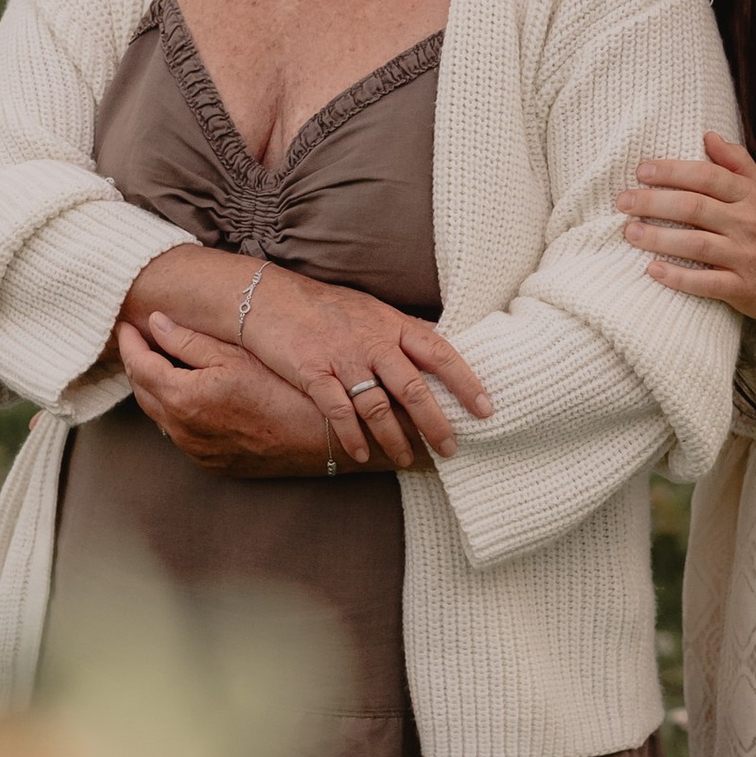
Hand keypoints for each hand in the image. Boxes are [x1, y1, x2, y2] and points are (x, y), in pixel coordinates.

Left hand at [116, 318, 335, 474]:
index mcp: (184, 398)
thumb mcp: (237, 355)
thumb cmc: (286, 390)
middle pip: (143, 393)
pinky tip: (190, 396)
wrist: (323, 437)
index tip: (125, 325)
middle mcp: (183, 432)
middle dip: (137, 365)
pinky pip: (181, 436)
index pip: (139, 366)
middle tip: (139, 340)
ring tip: (162, 364)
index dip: (129, 342)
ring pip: (160, 417)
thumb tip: (155, 323)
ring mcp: (197, 453)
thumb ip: (189, 340)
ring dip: (156, 390)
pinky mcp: (214, 465)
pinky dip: (176, 413)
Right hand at [233, 263, 491, 469]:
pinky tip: (362, 455)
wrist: (269, 297)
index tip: (486, 408)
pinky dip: (352, 436)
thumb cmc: (326, 306)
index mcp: (392, 324)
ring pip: (378, 405)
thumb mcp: (372, 310)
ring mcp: (343, 357)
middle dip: (435, 422)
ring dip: (395, 437)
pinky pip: (338, 412)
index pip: (440, 352)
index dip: (466, 381)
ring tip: (408, 459)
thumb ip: (403, 331)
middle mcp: (373, 341)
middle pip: (413, 387)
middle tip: (451, 448)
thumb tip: (441, 343)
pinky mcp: (313, 372)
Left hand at [617, 129, 755, 322]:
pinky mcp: (743, 289)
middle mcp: (749, 224)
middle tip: (623, 201)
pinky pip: (705, 283)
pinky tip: (652, 270)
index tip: (641, 171)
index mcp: (750, 196)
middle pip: (695, 208)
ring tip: (630, 232)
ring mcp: (746, 257)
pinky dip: (677, 277)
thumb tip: (708, 135)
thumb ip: (736, 163)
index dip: (672, 171)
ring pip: (696, 245)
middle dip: (654, 202)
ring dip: (659, 238)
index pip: (707, 176)